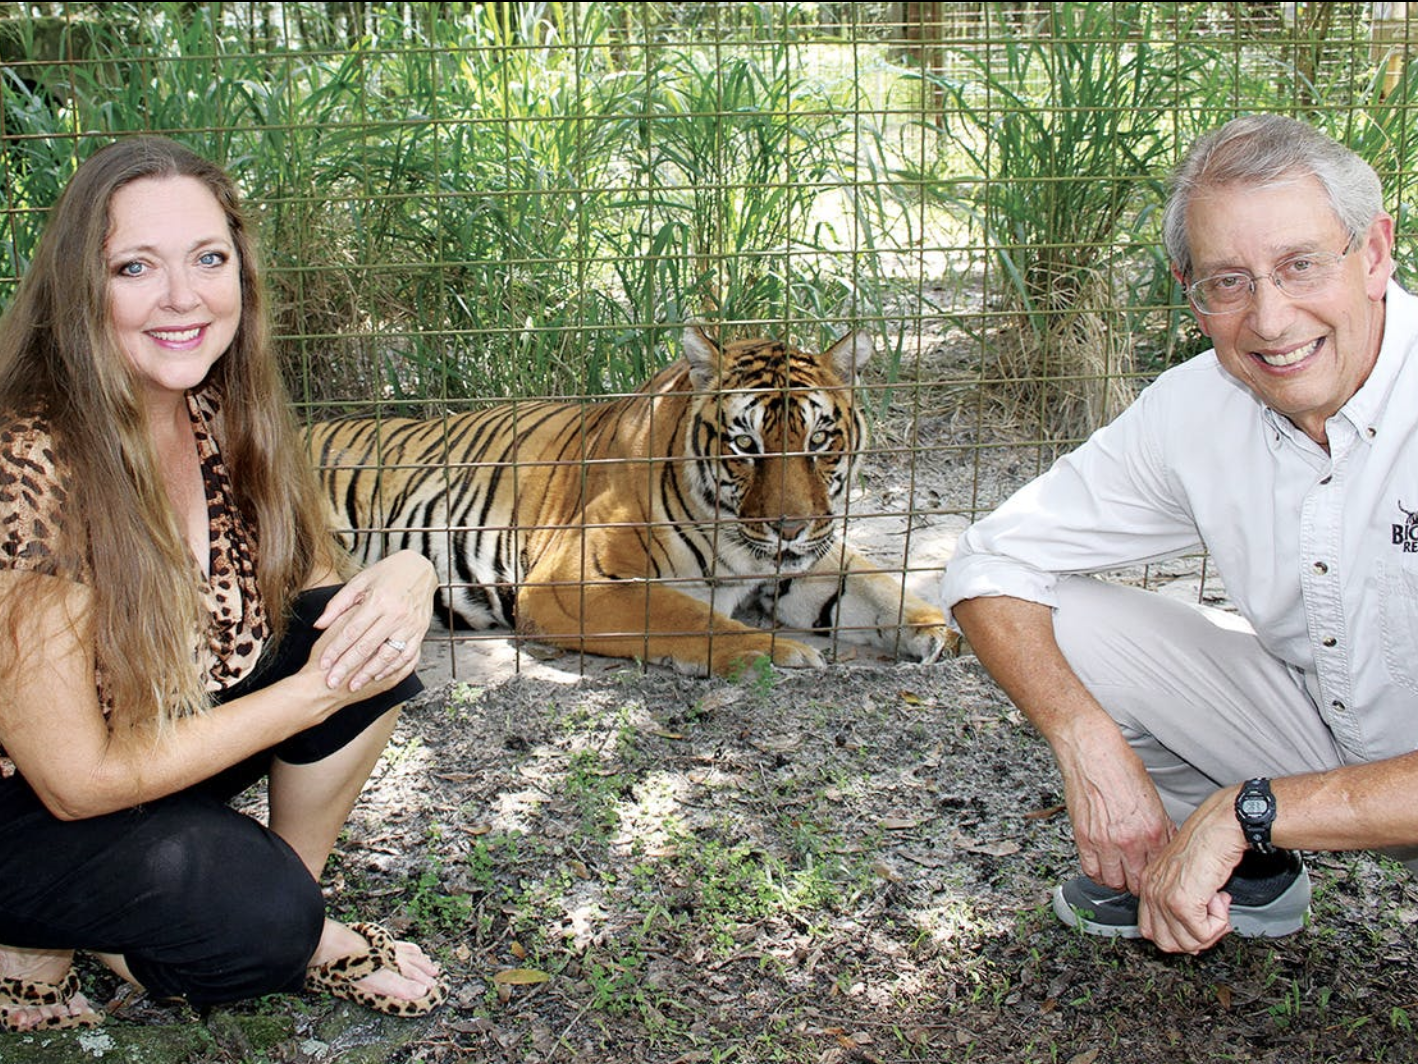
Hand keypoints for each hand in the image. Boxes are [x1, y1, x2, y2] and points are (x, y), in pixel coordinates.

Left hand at [313, 551, 436, 691]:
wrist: (421, 569)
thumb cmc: (387, 573)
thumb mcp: (360, 581)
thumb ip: (338, 604)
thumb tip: (318, 625)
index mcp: (379, 600)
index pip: (352, 631)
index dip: (336, 649)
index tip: (323, 664)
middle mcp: (396, 614)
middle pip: (367, 646)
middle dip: (347, 667)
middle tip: (331, 683)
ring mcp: (411, 624)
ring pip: (387, 655)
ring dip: (369, 673)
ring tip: (353, 685)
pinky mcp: (421, 631)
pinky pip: (406, 656)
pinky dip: (391, 668)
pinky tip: (377, 676)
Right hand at [1056, 726, 1174, 895]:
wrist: (1091, 751)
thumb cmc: (1120, 766)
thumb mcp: (1153, 797)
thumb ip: (1161, 827)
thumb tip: (1165, 845)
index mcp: (1153, 830)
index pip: (1160, 871)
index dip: (1157, 875)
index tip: (1153, 873)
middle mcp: (1130, 840)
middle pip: (1138, 884)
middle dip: (1138, 881)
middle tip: (1136, 873)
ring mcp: (1105, 841)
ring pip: (1114, 883)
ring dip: (1117, 880)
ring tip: (1119, 870)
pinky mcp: (1083, 838)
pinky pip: (1091, 871)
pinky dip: (1097, 873)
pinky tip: (1102, 864)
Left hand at [1137, 788, 1248, 953]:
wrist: (1219, 828)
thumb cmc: (1208, 846)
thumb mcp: (1188, 877)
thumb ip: (1184, 905)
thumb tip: (1194, 940)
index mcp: (1149, 884)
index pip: (1151, 931)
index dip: (1181, 936)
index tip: (1201, 926)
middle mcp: (1151, 891)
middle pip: (1166, 943)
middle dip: (1196, 938)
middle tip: (1214, 919)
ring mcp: (1164, 898)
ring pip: (1186, 943)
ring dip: (1211, 929)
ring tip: (1218, 903)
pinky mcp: (1181, 902)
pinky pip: (1202, 934)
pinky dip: (1219, 923)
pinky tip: (1220, 898)